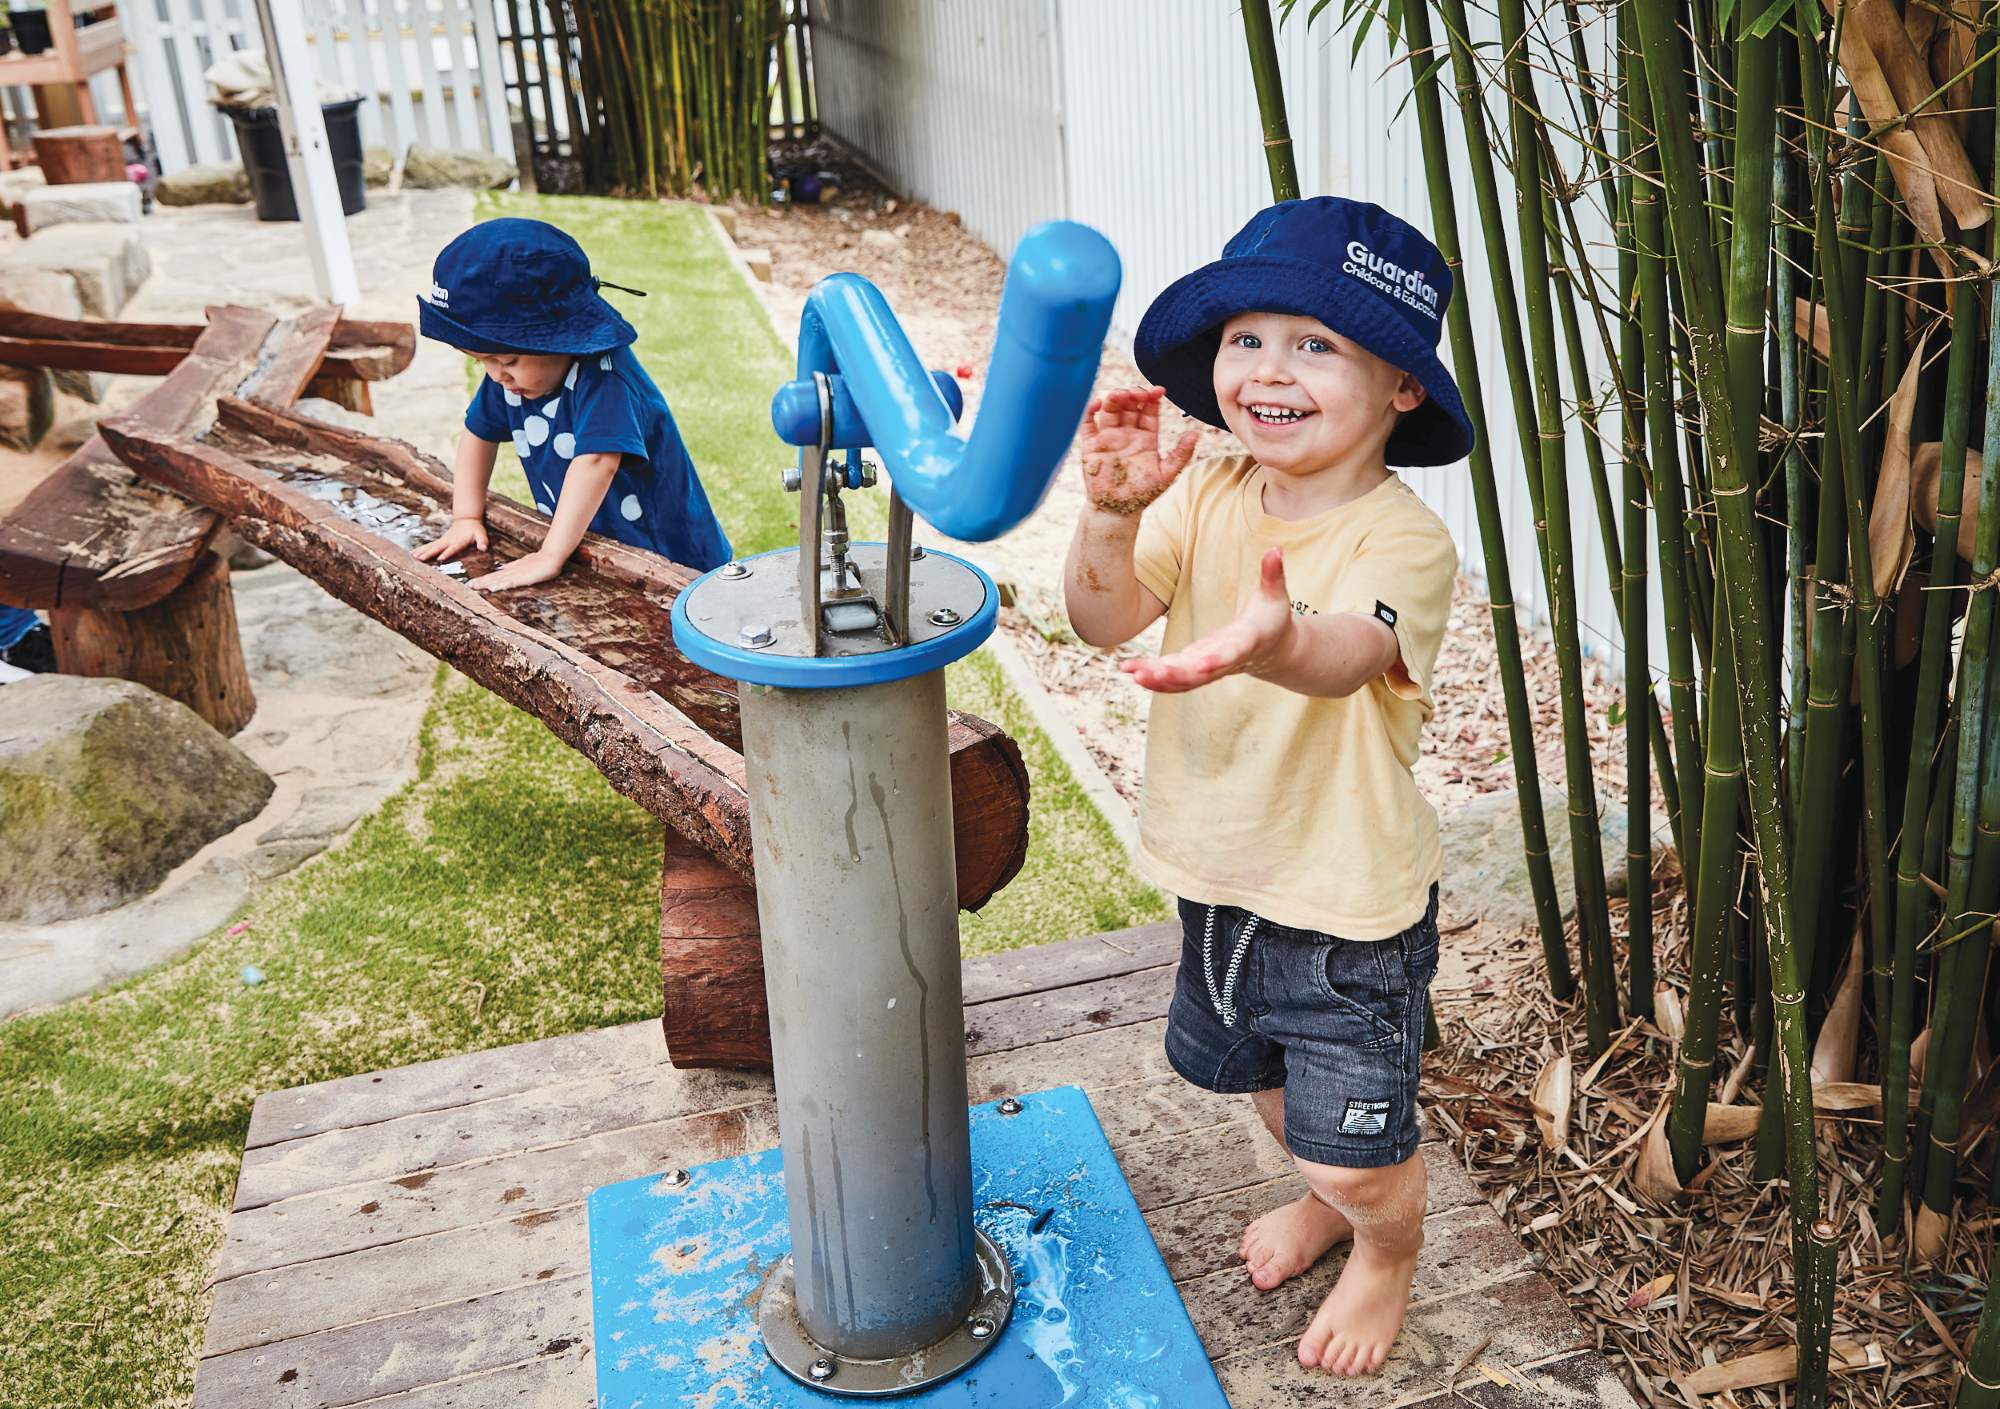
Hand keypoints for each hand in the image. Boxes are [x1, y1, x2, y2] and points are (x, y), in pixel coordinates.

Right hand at [413, 516, 487, 562]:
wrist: (467, 520)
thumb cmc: (475, 529)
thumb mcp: (481, 534)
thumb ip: (482, 541)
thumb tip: (484, 548)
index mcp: (458, 541)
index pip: (452, 548)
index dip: (446, 553)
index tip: (440, 559)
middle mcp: (448, 541)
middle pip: (437, 548)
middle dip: (428, 553)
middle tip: (419, 559)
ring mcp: (442, 541)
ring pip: (430, 546)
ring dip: (421, 551)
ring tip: (411, 557)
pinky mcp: (440, 542)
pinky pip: (429, 546)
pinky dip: (420, 550)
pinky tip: (412, 554)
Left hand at [468, 550, 563, 593]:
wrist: (551, 557)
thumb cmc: (541, 561)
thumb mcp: (524, 563)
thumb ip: (513, 566)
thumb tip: (502, 568)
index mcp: (513, 569)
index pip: (496, 574)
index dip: (485, 578)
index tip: (474, 581)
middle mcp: (512, 571)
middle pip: (494, 577)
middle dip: (481, 581)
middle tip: (469, 585)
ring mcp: (517, 574)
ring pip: (498, 579)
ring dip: (486, 583)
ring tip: (475, 586)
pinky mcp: (522, 577)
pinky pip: (509, 582)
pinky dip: (500, 585)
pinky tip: (492, 588)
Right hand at [1079, 386, 1198, 516]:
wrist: (1117, 511)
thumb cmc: (1143, 493)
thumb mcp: (1166, 474)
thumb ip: (1181, 454)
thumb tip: (1196, 433)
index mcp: (1146, 437)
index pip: (1149, 410)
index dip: (1153, 397)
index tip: (1159, 390)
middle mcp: (1127, 433)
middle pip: (1129, 405)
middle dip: (1133, 394)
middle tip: (1137, 393)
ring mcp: (1108, 437)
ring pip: (1110, 409)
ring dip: (1114, 398)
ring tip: (1119, 395)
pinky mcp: (1091, 445)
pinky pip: (1088, 423)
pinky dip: (1090, 411)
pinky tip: (1097, 404)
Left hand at [1121, 546, 1295, 692]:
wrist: (1273, 649)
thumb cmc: (1273, 619)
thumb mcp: (1275, 596)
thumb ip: (1273, 575)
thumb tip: (1276, 549)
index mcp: (1246, 642)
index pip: (1231, 653)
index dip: (1217, 660)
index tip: (1201, 665)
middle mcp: (1225, 660)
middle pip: (1199, 673)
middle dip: (1173, 675)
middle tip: (1146, 674)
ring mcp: (1209, 666)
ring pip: (1183, 679)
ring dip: (1156, 679)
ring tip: (1129, 670)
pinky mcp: (1197, 666)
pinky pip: (1176, 678)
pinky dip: (1155, 678)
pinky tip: (1132, 671)